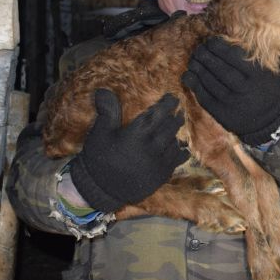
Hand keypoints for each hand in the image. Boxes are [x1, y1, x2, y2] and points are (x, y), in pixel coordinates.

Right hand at [70, 89, 187, 211]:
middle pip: (170, 127)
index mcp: (137, 134)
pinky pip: (177, 160)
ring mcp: (158, 162)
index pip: (159, 114)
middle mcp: (151, 147)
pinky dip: (180, 152)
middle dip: (176, 117)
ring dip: (177, 134)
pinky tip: (180, 148)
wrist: (101, 189)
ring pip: (175, 143)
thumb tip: (104, 90)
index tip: (173, 98)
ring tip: (177, 127)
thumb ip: (108, 111)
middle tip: (178, 111)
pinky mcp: (161, 175)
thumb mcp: (100, 133)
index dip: (168, 104)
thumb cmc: (99, 158)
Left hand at [182, 37, 279, 145]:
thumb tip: (243, 35)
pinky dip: (194, 84)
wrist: (268, 122)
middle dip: (205, 55)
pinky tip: (188, 75)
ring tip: (193, 59)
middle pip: (219, 68)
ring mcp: (231, 102)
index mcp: (258, 75)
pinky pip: (204, 96)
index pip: (234, 55)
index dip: (219, 46)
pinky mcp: (221, 113)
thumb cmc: (269, 90)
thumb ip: (262, 56)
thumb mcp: (274, 72)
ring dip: (197, 68)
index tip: (212, 40)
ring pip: (209, 81)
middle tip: (199, 48)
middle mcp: (244, 88)